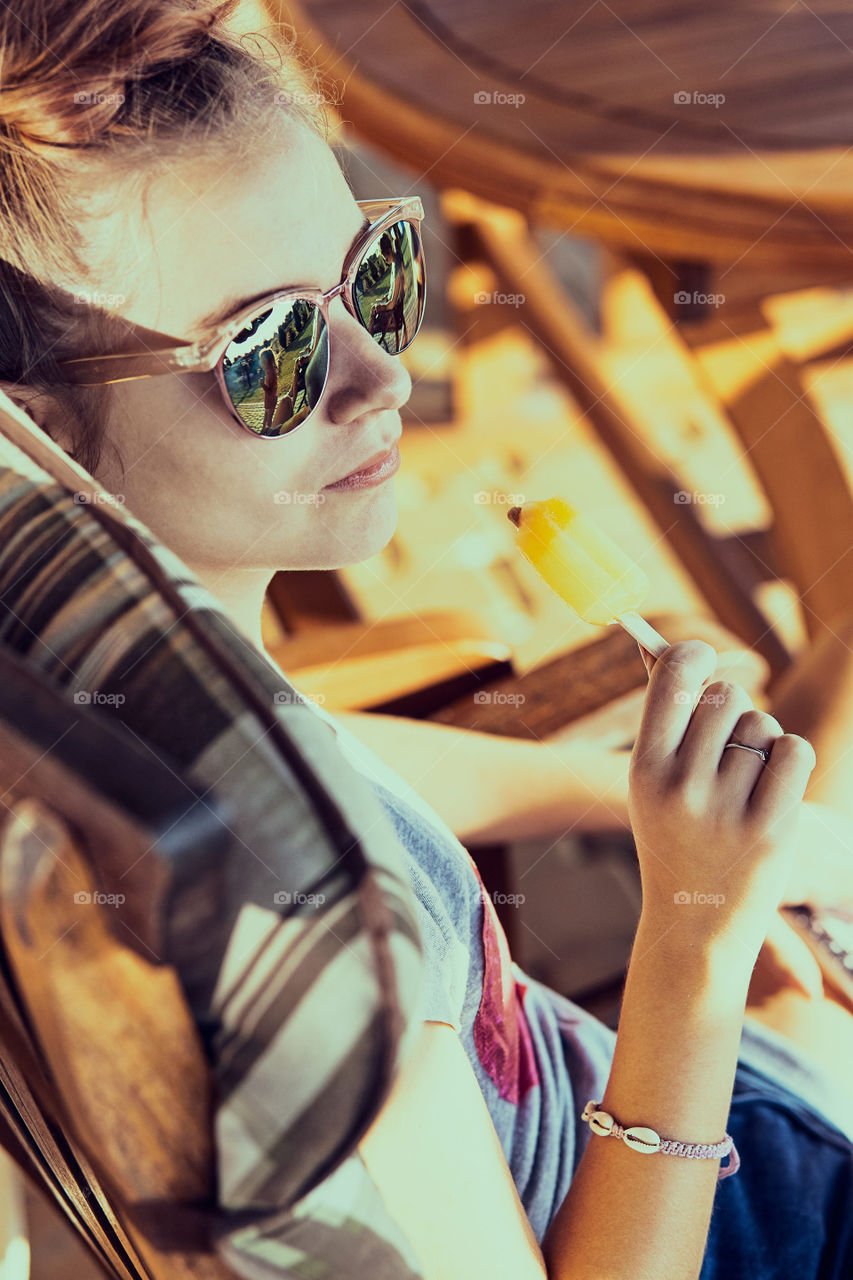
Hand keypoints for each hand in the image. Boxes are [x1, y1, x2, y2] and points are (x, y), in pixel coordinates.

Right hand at [629, 641, 816, 963]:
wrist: (695, 925)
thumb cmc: (673, 837)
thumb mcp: (651, 782)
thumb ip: (662, 719)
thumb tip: (665, 649)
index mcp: (644, 768)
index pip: (675, 675)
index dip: (694, 655)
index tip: (702, 660)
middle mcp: (681, 786)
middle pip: (726, 696)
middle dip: (732, 709)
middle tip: (725, 743)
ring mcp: (726, 809)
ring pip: (763, 725)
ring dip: (762, 742)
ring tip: (744, 780)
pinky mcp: (770, 829)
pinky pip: (794, 751)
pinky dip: (791, 758)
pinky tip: (773, 784)